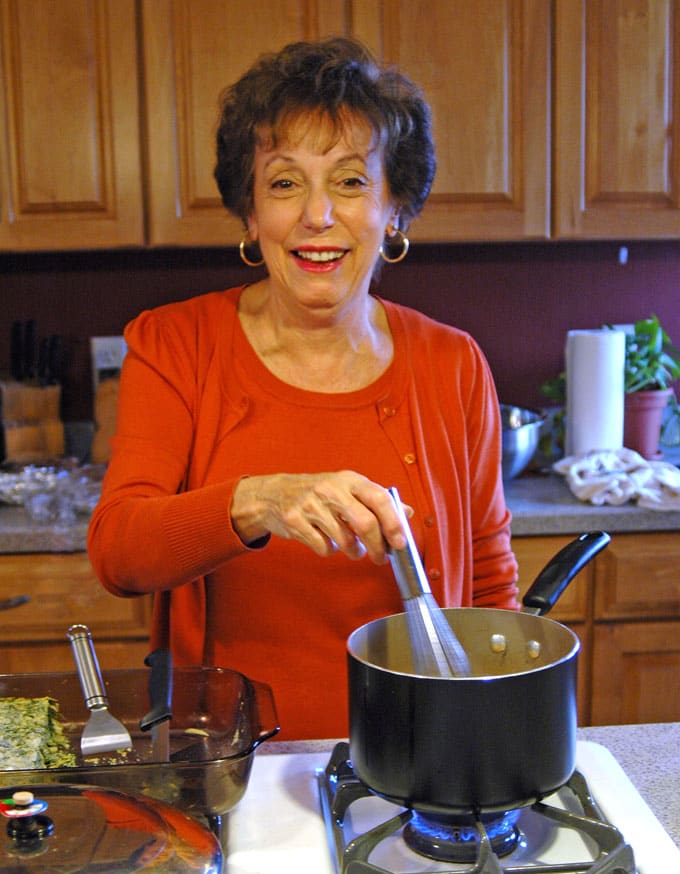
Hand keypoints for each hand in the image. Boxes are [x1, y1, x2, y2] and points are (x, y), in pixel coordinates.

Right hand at [231, 471, 409, 562]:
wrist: (273, 494)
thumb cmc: (317, 492)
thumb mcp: (347, 488)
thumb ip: (376, 499)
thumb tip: (407, 512)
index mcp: (349, 480)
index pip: (380, 498)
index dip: (394, 522)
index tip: (400, 542)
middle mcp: (331, 489)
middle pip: (365, 523)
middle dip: (377, 546)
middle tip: (381, 557)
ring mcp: (311, 505)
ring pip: (345, 540)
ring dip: (354, 551)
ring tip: (354, 548)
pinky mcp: (295, 521)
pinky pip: (323, 547)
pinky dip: (330, 551)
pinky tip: (328, 542)